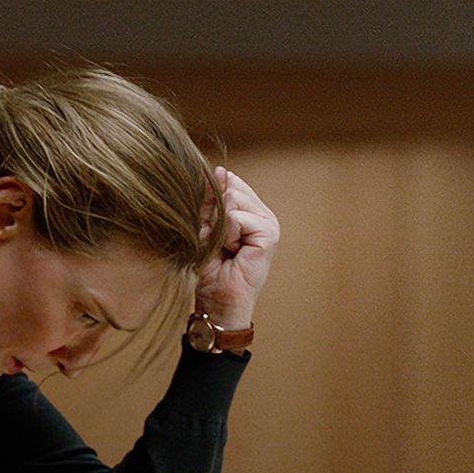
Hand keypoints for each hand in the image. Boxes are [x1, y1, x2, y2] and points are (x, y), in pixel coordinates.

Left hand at [195, 167, 278, 334]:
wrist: (217, 302)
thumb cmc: (209, 270)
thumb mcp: (204, 228)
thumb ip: (210, 201)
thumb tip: (218, 170)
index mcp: (249, 210)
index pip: (230, 184)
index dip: (210, 201)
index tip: (207, 229)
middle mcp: (262, 214)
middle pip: (230, 189)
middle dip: (214, 215)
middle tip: (216, 243)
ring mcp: (268, 223)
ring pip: (232, 201)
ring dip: (218, 227)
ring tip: (223, 248)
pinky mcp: (269, 234)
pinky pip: (236, 217)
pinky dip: (225, 235)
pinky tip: (231, 252)